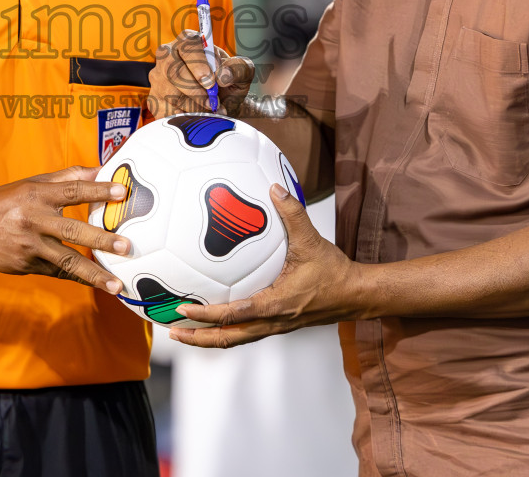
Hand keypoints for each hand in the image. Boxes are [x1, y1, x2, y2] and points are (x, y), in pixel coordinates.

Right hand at [0, 167, 131, 292]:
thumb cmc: (6, 200)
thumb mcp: (34, 183)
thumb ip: (68, 177)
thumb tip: (102, 170)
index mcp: (37, 195)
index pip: (72, 191)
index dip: (97, 190)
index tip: (121, 192)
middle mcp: (33, 220)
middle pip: (71, 231)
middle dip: (100, 240)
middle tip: (125, 247)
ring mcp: (28, 246)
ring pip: (65, 262)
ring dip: (93, 274)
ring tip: (116, 284)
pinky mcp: (24, 265)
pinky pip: (55, 273)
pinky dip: (76, 278)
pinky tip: (96, 284)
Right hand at [149, 30, 254, 116]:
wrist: (222, 103)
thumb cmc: (229, 82)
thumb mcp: (242, 72)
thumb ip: (238, 68)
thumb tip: (223, 76)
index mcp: (189, 41)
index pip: (188, 46)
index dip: (198, 64)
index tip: (210, 82)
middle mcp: (168, 55)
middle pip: (173, 71)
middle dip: (195, 91)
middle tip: (212, 102)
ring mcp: (158, 77)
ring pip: (168, 93)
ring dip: (193, 106)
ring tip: (209, 110)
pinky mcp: (154, 97)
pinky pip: (163, 110)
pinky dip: (183, 117)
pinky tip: (196, 116)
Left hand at [169, 186, 360, 347]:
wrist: (355, 295)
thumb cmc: (333, 271)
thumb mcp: (312, 240)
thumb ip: (293, 213)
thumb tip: (275, 188)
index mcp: (276, 304)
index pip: (235, 314)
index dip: (207, 314)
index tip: (183, 308)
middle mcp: (272, 321)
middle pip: (228, 338)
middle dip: (198, 338)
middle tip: (172, 332)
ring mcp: (274, 326)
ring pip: (236, 340)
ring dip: (210, 338)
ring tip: (184, 333)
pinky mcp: (278, 324)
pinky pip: (246, 332)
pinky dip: (226, 330)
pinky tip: (215, 319)